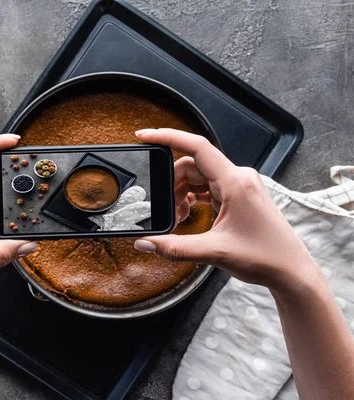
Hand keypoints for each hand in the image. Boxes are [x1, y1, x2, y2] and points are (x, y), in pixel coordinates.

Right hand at [134, 128, 317, 290]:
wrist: (291, 271)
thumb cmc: (265, 257)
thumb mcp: (214, 252)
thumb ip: (175, 247)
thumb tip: (145, 243)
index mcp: (235, 182)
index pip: (197, 147)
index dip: (168, 137)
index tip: (145, 136)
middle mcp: (238, 178)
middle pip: (192, 166)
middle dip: (172, 184)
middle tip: (164, 209)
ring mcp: (239, 186)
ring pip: (198, 177)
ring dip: (181, 193)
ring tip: (177, 216)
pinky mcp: (239, 196)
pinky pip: (207, 188)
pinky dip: (192, 198)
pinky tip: (187, 215)